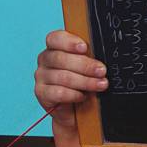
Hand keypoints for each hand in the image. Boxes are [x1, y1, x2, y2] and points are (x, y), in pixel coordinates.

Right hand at [34, 30, 107, 146]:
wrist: (75, 107)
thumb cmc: (83, 80)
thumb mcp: (88, 66)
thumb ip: (90, 57)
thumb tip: (104, 54)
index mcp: (56, 47)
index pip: (55, 38)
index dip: (69, 42)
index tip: (84, 48)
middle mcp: (46, 59)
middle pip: (61, 58)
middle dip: (85, 65)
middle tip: (102, 71)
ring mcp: (42, 76)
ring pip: (62, 76)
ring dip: (85, 81)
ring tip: (100, 85)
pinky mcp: (41, 93)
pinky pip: (58, 92)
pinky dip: (73, 94)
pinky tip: (83, 96)